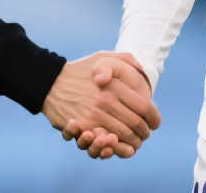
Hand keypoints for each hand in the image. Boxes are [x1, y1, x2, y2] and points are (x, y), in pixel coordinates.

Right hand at [43, 52, 159, 158]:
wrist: (51, 81)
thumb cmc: (81, 69)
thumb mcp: (102, 56)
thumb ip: (124, 59)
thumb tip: (142, 69)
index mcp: (114, 85)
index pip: (144, 107)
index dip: (154, 117)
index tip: (155, 122)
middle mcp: (105, 101)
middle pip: (136, 124)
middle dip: (144, 132)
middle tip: (146, 134)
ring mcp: (94, 116)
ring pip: (122, 136)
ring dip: (133, 142)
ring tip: (135, 142)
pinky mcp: (83, 128)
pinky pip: (104, 143)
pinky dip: (116, 148)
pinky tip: (122, 147)